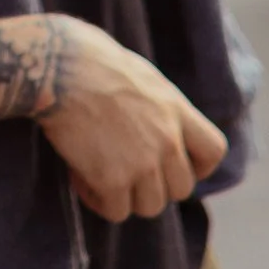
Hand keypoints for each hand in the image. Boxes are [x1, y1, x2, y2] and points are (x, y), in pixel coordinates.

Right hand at [36, 21, 224, 221]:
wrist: (55, 67)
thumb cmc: (85, 57)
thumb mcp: (135, 72)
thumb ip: (152, 103)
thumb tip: (145, 114)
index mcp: (175, 108)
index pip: (213, 151)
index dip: (198, 166)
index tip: (172, 165)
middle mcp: (167, 139)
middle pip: (181, 188)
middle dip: (155, 185)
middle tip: (125, 171)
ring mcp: (143, 163)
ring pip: (150, 206)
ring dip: (126, 197)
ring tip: (98, 174)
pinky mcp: (113, 180)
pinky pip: (116, 211)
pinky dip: (97, 200)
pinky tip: (79, 177)